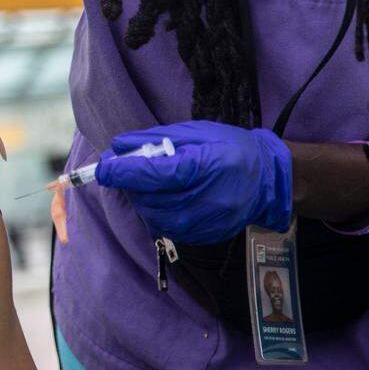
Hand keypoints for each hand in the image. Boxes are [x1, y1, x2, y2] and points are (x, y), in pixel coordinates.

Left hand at [95, 121, 292, 244]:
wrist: (267, 180)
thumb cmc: (229, 148)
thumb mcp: (195, 132)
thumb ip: (154, 139)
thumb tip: (117, 146)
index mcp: (203, 167)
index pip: (154, 174)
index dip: (123, 172)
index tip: (101, 169)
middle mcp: (204, 200)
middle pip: (149, 197)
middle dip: (130, 184)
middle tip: (128, 169)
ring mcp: (204, 223)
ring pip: (153, 216)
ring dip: (141, 199)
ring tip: (150, 182)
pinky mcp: (203, 237)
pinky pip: (166, 227)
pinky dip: (156, 212)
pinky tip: (165, 197)